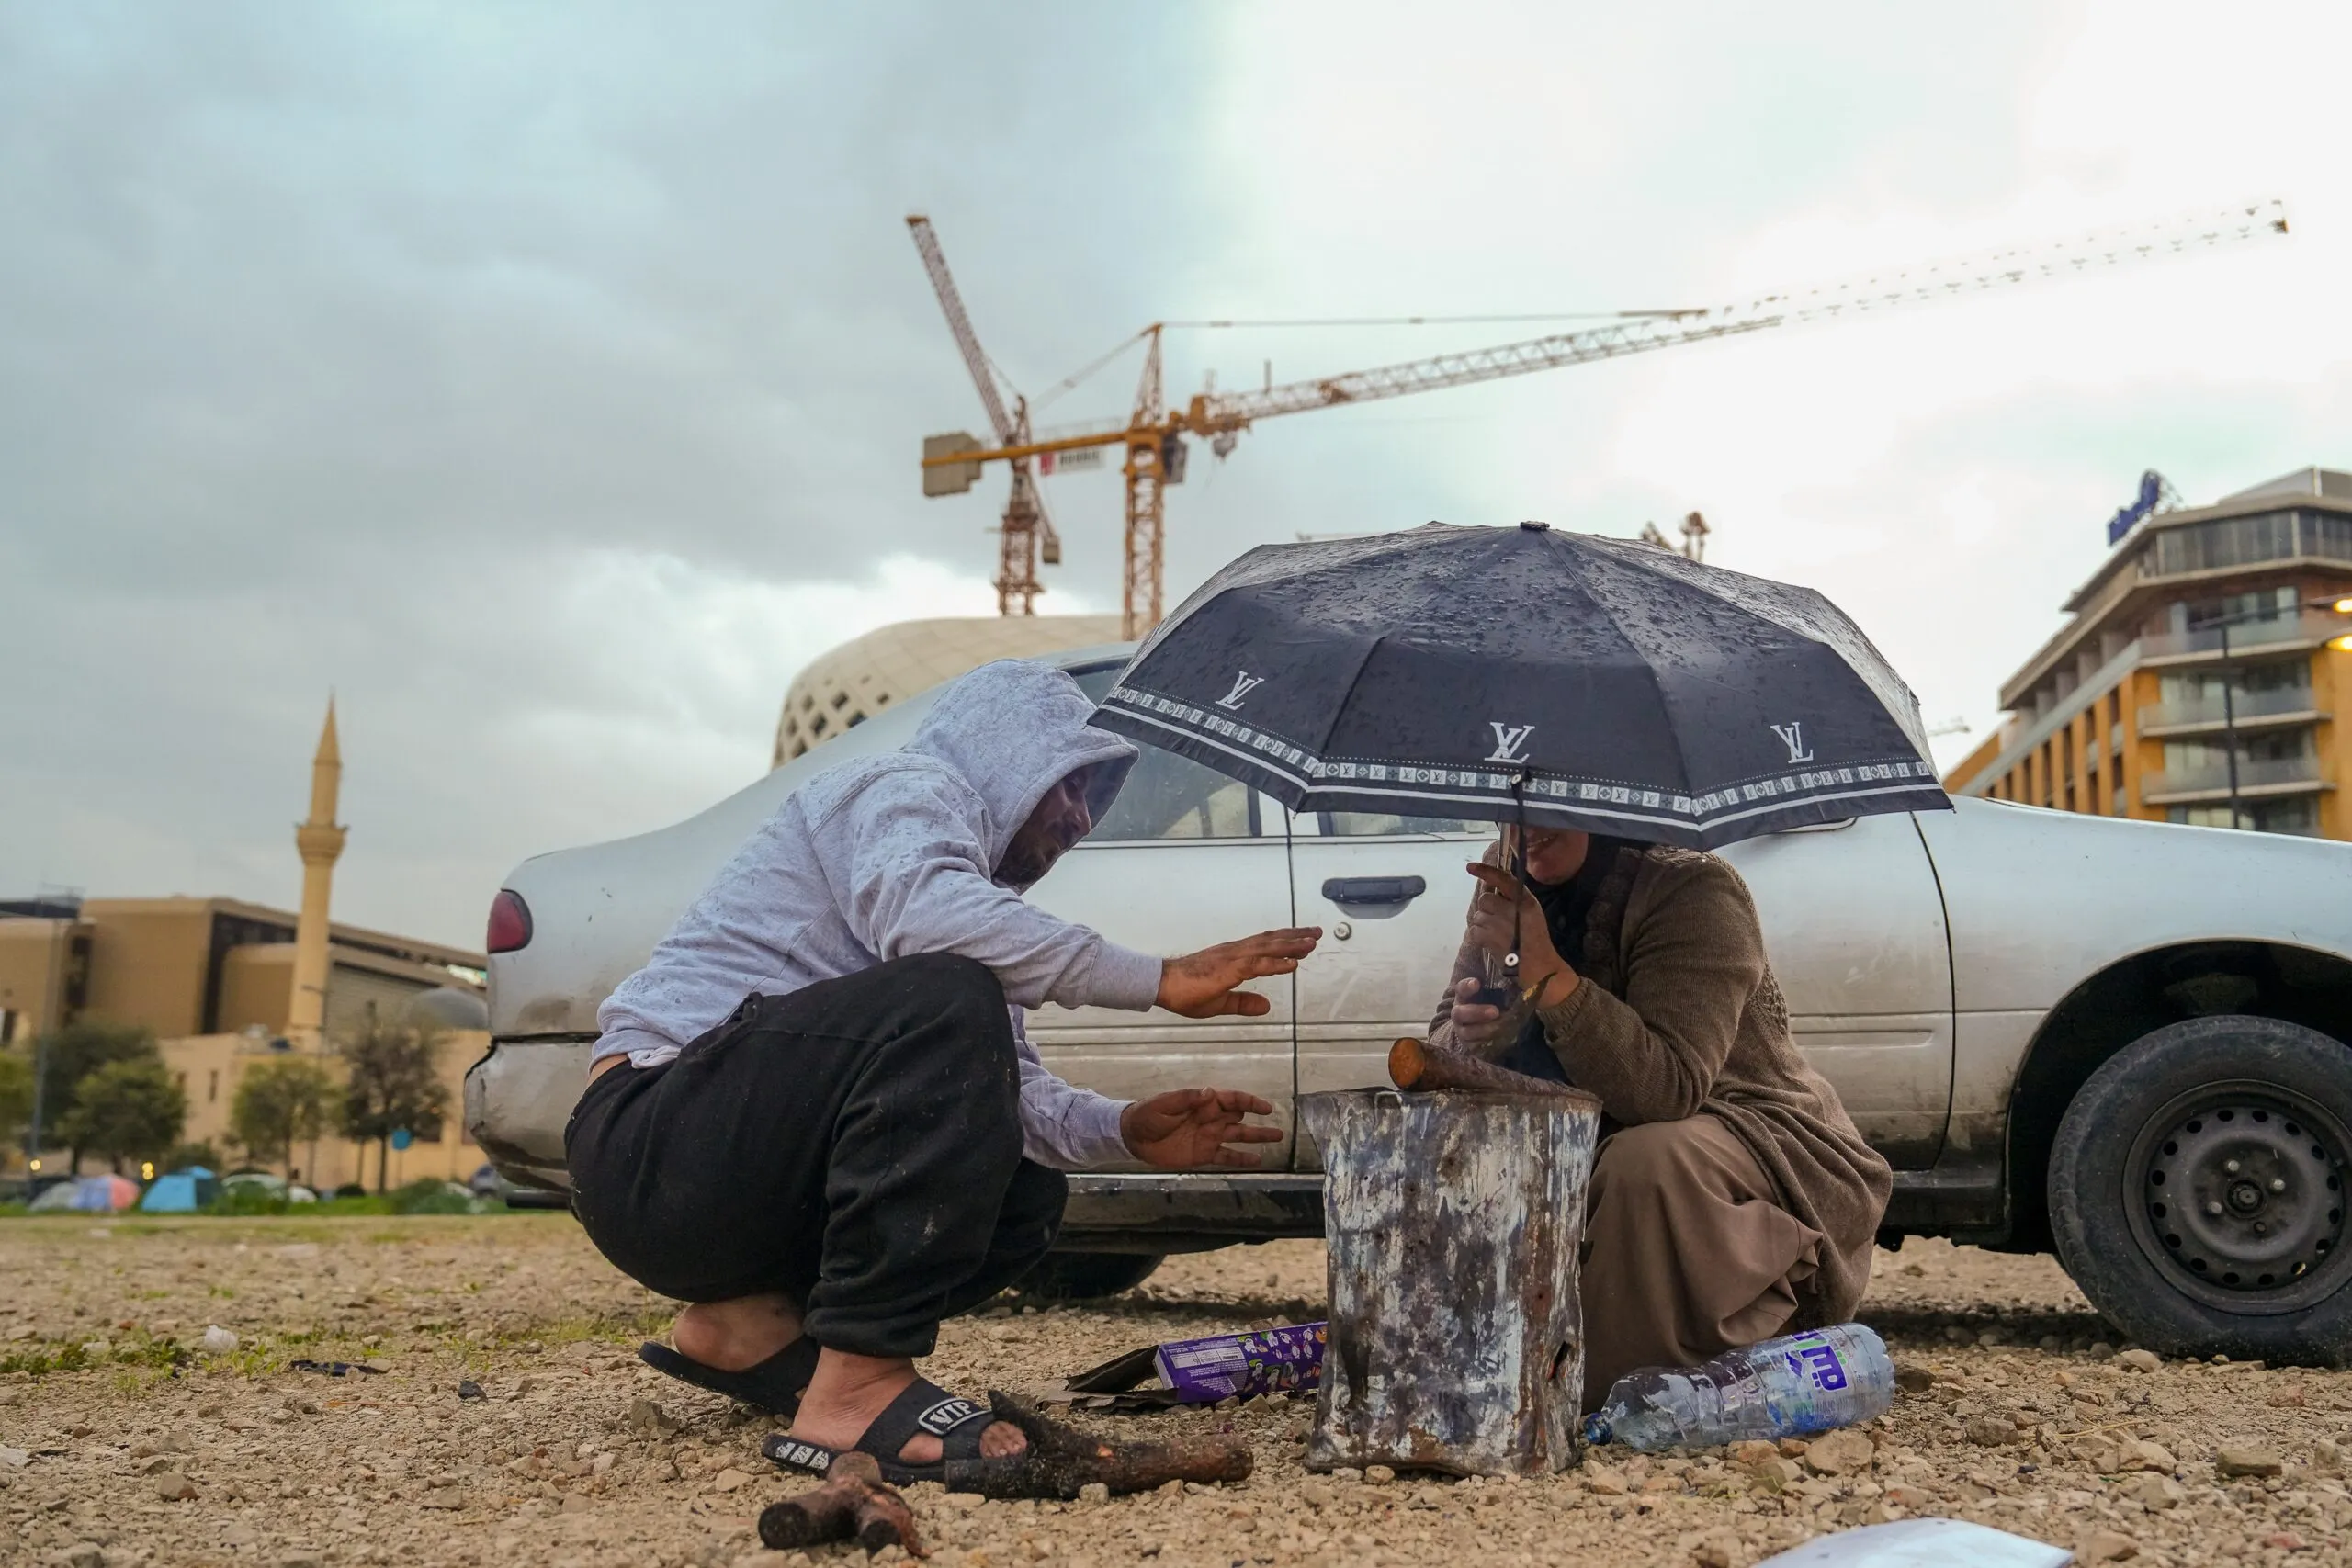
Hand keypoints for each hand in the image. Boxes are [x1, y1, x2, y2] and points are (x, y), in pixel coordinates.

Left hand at [1120, 1088, 1283, 1168]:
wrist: (1133, 1138)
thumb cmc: (1148, 1115)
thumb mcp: (1164, 1104)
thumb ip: (1186, 1098)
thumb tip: (1209, 1092)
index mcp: (1204, 1104)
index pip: (1232, 1100)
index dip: (1250, 1103)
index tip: (1266, 1108)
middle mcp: (1211, 1119)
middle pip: (1240, 1118)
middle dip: (1258, 1121)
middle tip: (1277, 1127)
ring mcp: (1209, 1137)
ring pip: (1239, 1136)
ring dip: (1257, 1137)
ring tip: (1277, 1138)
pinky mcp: (1204, 1154)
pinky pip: (1227, 1156)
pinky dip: (1242, 1159)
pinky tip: (1257, 1161)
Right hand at [1157, 927, 1321, 1017]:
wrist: (1161, 984)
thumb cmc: (1185, 991)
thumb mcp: (1220, 1003)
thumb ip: (1243, 1003)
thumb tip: (1267, 1007)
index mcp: (1233, 958)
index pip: (1264, 946)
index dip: (1285, 943)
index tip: (1304, 941)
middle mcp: (1235, 952)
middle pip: (1271, 940)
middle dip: (1295, 937)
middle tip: (1317, 932)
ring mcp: (1232, 958)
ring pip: (1268, 948)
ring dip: (1292, 945)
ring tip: (1311, 943)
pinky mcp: (1228, 969)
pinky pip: (1257, 965)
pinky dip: (1277, 963)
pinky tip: (1293, 964)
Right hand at [1445, 976, 1506, 1048]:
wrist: (1481, 1026)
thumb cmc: (1490, 1003)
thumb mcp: (1491, 993)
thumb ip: (1500, 986)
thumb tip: (1522, 974)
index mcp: (1464, 997)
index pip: (1461, 989)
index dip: (1467, 987)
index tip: (1477, 983)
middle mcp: (1460, 1013)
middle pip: (1461, 1013)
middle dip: (1477, 1012)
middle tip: (1495, 1011)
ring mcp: (1463, 1031)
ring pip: (1468, 1032)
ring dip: (1484, 1030)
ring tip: (1501, 1028)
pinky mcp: (1469, 1045)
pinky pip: (1475, 1047)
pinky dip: (1487, 1043)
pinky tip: (1500, 1040)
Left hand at [1463, 862, 1576, 999]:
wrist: (1540, 968)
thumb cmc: (1535, 941)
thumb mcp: (1531, 915)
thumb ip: (1514, 899)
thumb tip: (1490, 886)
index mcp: (1526, 901)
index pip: (1503, 879)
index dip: (1485, 871)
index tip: (1470, 867)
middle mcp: (1513, 908)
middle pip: (1485, 899)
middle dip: (1487, 910)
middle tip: (1497, 922)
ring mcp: (1500, 923)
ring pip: (1478, 916)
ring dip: (1483, 925)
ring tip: (1497, 936)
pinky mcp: (1491, 938)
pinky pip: (1474, 931)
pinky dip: (1479, 937)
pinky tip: (1491, 943)